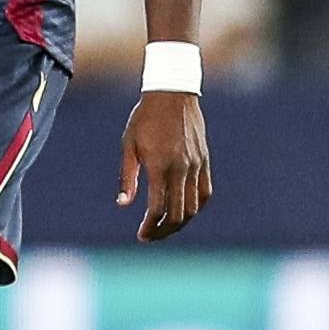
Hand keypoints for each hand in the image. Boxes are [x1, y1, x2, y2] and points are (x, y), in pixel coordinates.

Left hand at [118, 90, 212, 241]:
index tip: (141, 235)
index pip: (158, 209)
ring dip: (179, 222)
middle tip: (151, 236)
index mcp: (160, 166)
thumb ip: (127, 177)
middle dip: (164, 231)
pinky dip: (196, 207)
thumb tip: (123, 205)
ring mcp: (196, 165)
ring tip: (165, 227)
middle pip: (177, 214)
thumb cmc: (145, 118)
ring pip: (193, 207)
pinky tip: (184, 211)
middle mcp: (181, 169)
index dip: (150, 227)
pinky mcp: (205, 161)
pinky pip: (205, 192)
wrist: (172, 93)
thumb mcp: (129, 145)